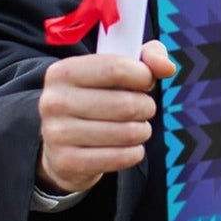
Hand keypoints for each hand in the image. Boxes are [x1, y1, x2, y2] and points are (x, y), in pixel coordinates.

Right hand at [36, 39, 176, 194]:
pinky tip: (128, 147)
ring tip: (136, 128)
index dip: (143, 76)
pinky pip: (120, 158)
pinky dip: (134, 153)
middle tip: (143, 109)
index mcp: (63, 72)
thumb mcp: (116, 69)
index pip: (116, 68)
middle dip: (146, 107)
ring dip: (142, 131)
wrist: (62, 144)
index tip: (146, 82)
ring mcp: (57, 134)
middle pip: (126, 104)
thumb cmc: (97, 98)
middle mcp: (54, 101)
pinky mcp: (67, 162)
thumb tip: (167, 67)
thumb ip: (147, 57)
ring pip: (127, 133)